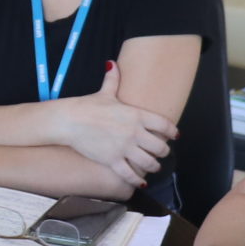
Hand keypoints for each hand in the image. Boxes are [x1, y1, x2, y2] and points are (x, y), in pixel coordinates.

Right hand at [52, 64, 174, 188]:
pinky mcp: (113, 161)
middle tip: (161, 152)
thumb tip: (112, 64)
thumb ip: (113, 80)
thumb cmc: (87, 106)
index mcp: (137, 115)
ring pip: (149, 163)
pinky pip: (131, 175)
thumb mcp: (104, 92)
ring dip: (154, 166)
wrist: (69, 121)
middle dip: (163, 151)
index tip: (175, 136)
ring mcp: (124, 148)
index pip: (165, 125)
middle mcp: (135, 133)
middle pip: (161, 148)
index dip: (173, 132)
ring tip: (153, 166)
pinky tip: (142, 182)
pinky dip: (138, 180)